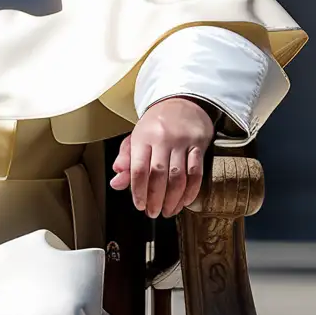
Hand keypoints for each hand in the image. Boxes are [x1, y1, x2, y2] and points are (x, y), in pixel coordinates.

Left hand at [109, 97, 213, 217]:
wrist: (180, 102)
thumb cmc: (155, 125)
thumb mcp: (134, 139)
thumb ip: (125, 162)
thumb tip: (116, 183)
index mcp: (142, 138)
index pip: (138, 170)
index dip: (138, 191)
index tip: (139, 205)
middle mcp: (162, 139)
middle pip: (158, 175)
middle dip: (155, 198)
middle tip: (153, 213)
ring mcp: (182, 141)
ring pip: (178, 176)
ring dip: (173, 198)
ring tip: (168, 211)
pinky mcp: (199, 144)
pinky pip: (196, 172)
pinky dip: (191, 190)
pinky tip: (184, 201)